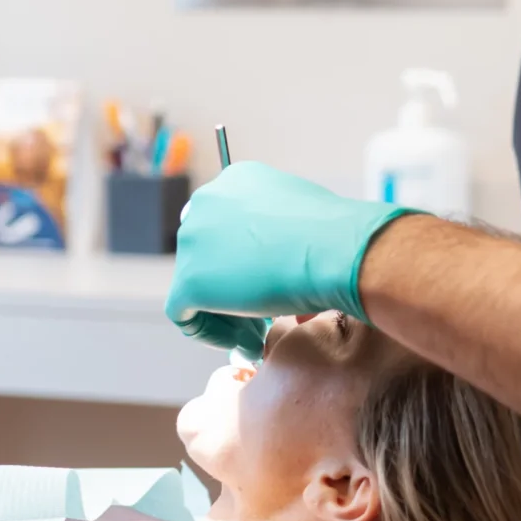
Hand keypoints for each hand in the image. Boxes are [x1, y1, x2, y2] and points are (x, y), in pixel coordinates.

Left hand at [165, 163, 413, 350]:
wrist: (336, 250)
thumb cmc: (336, 236)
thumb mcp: (304, 217)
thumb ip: (279, 229)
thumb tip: (281, 256)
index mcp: (236, 180)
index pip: (223, 225)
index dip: (241, 261)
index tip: (265, 283)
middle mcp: (207, 200)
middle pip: (205, 253)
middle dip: (231, 286)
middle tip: (261, 315)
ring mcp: (194, 238)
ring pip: (194, 283)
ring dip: (224, 311)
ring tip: (258, 333)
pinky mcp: (190, 278)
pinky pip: (183, 314)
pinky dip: (208, 331)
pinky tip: (243, 341)